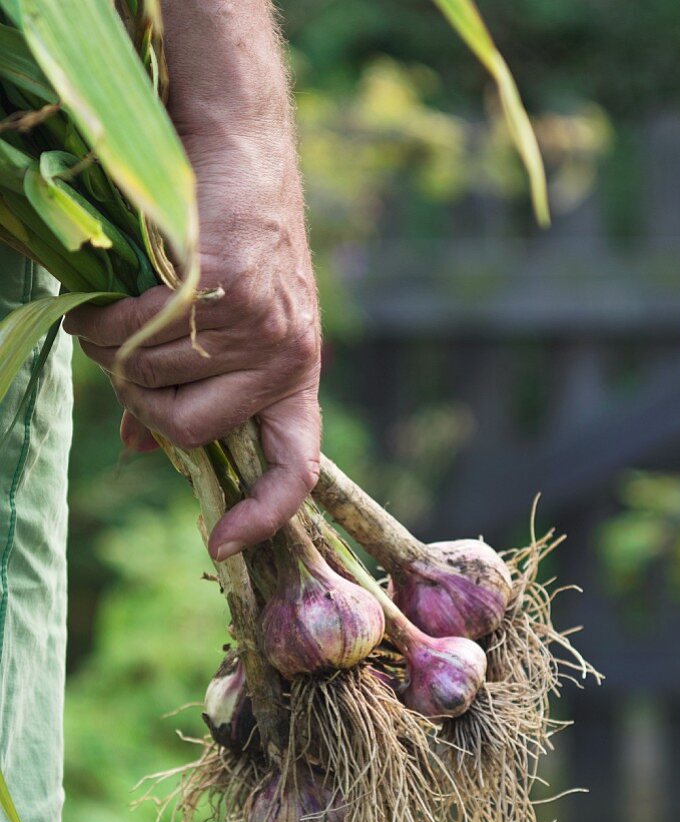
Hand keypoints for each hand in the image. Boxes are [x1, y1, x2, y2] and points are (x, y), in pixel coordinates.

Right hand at [64, 1, 320, 559]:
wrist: (237, 142)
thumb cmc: (228, 237)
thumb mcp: (228, 322)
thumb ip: (193, 388)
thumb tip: (143, 451)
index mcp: (293, 376)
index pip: (295, 467)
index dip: (263, 514)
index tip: (222, 543)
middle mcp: (286, 358)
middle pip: (187, 432)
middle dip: (139, 401)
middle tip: (124, 356)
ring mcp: (260, 325)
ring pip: (151, 380)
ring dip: (116, 348)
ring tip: (123, 305)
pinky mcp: (226, 286)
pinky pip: (136, 334)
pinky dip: (104, 318)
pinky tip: (112, 289)